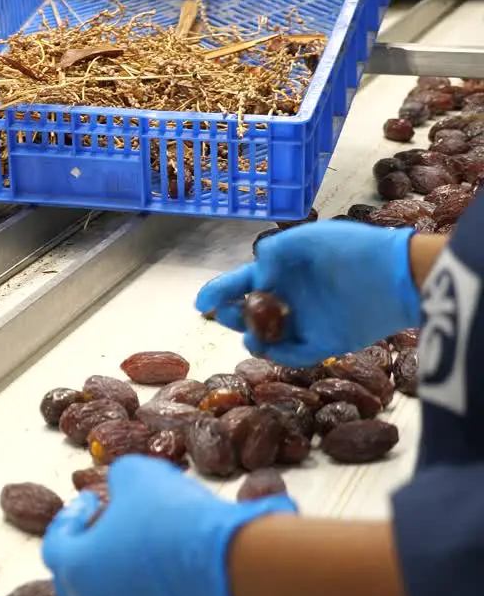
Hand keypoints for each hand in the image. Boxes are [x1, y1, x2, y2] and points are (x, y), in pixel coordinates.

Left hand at [42, 456, 296, 595]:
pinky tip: (180, 574)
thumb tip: (120, 485)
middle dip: (88, 557)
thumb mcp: (138, 475)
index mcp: (77, 567)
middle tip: (108, 532)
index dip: (71, 519)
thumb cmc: (173, 518)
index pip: (56, 544)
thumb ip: (118, 479)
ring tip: (148, 550)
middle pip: (77, 585)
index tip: (90, 501)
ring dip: (124, 579)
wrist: (231, 566)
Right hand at [195, 221, 420, 366]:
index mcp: (283, 271)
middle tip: (229, 315)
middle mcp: (291, 297)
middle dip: (233, 315)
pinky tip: (271, 348)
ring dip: (254, 338)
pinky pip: (294, 355)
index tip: (201, 303)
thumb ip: (272, 254)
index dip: (219, 292)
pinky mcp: (326, 344)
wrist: (394, 275)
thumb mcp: (303, 240)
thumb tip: (255, 277)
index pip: (242, 282)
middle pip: (250, 312)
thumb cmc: (348, 250)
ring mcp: (307, 321)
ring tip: (254, 335)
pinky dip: (279, 355)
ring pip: (268, 337)